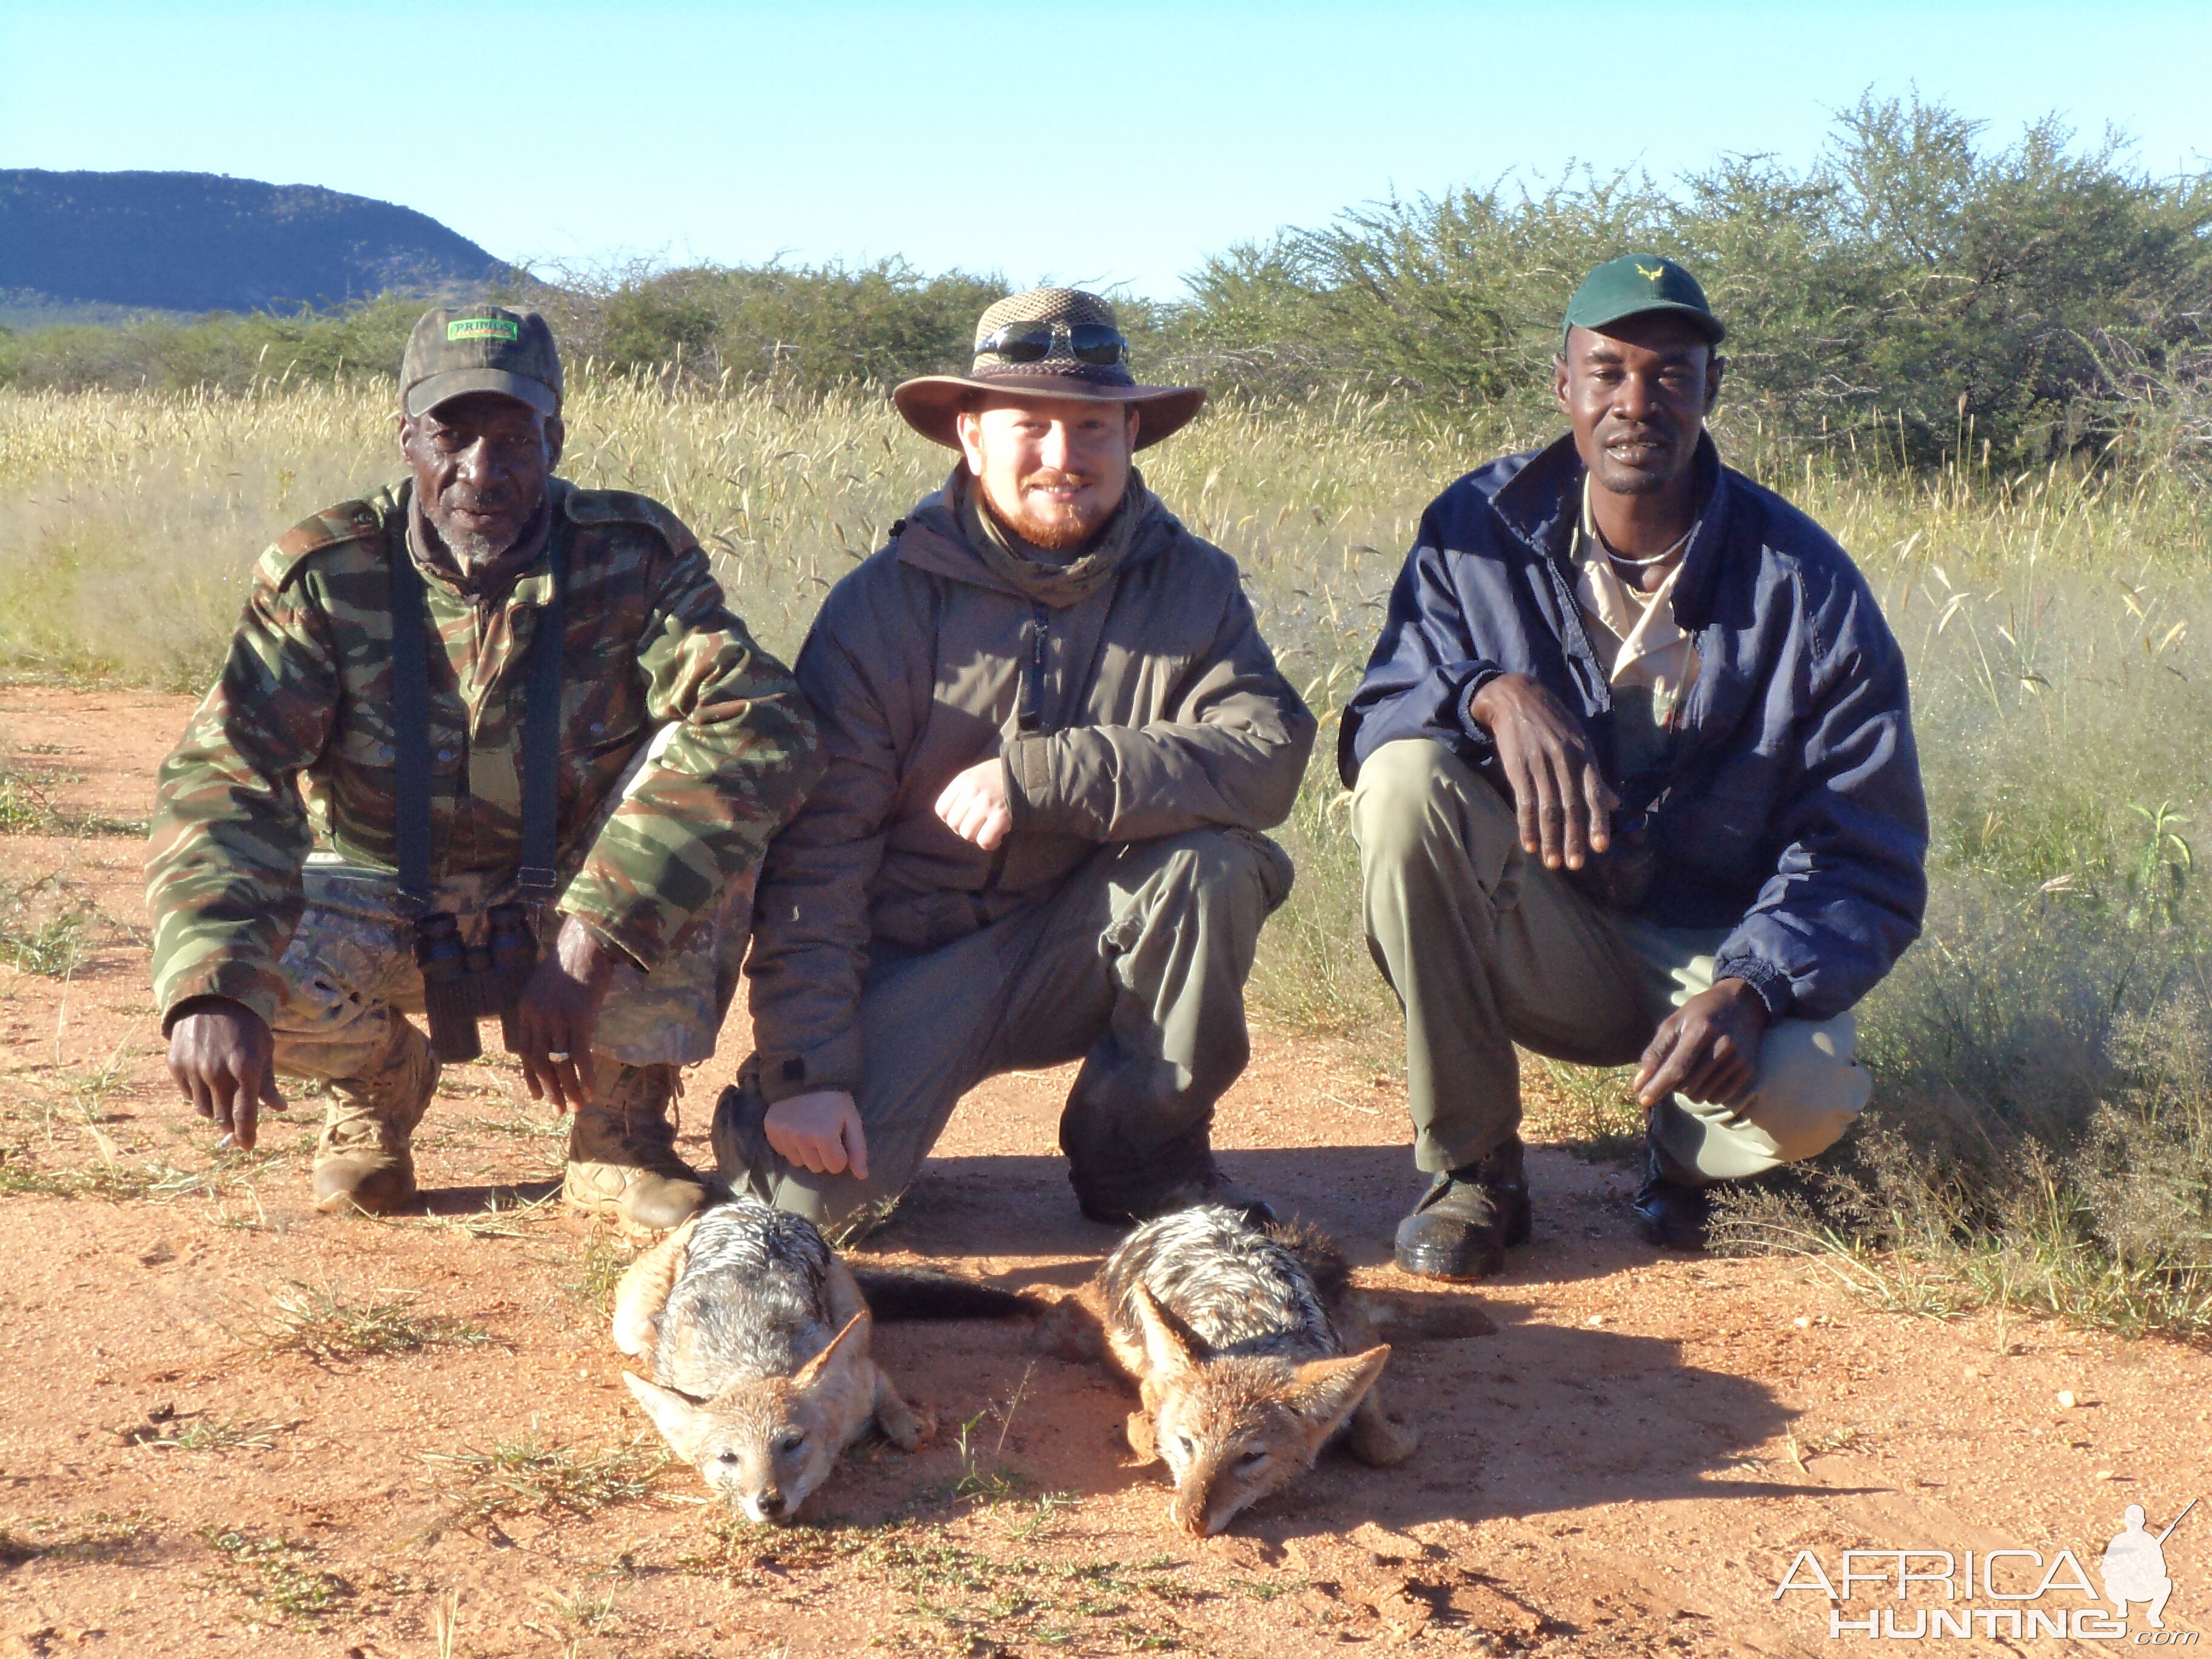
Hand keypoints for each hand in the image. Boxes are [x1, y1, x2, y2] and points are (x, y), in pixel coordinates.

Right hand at [167, 997, 285, 1151]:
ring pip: (204, 1109)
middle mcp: (216, 1071)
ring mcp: (193, 1068)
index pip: (244, 1112)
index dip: (246, 1133)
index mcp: (245, 1067)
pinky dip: (199, 1097)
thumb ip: (268, 1081)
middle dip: (231, 1126)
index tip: (248, 1147)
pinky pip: (187, 1095)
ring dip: (215, 1111)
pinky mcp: (175, 1065)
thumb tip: (279, 1108)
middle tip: (237, 1128)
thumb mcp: (265, 1049)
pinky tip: (207, 1085)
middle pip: (223, 1116)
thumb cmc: (247, 1024)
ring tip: (223, 1098)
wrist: (211, 996)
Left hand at [512, 916, 618, 1111]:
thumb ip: (546, 1011)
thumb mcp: (549, 987)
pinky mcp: (579, 1018)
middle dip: (550, 1090)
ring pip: (559, 1063)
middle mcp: (537, 1016)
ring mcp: (557, 1018)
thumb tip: (555, 1038)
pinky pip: (579, 1056)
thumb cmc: (573, 963)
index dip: (532, 1078)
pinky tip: (591, 1090)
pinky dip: (585, 1077)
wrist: (588, 942)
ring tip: (578, 1107)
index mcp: (526, 1009)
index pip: (525, 1052)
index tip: (539, 1097)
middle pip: (539, 1063)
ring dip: (569, 1089)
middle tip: (560, 1110)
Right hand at [763, 1089, 869, 1179]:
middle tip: (824, 1134)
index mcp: (824, 1136)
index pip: (835, 1167)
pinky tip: (796, 1128)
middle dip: (823, 1155)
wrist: (804, 1074)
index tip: (838, 1139)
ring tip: (810, 1131)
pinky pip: (783, 1152)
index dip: (840, 1155)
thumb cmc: (833, 1098)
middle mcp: (801, 1138)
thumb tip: (862, 1176)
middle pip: (817, 1167)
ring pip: (799, 1162)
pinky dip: (791, 1146)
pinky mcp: (771, 1131)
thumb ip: (858, 1149)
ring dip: (806, 1152)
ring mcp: (784, 1135)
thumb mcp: (852, 1119)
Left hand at [934, 757, 1012, 850]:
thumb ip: (963, 792)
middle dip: (965, 829)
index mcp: (964, 780)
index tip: (965, 818)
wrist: (1030, 774)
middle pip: (954, 824)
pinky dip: (990, 843)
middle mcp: (972, 791)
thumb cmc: (1002, 778)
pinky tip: (998, 836)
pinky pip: (985, 840)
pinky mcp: (1001, 816)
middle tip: (980, 825)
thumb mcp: (978, 775)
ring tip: (989, 829)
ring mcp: (986, 804)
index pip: (941, 809)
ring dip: (978, 836)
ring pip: (967, 834)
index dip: (952, 818)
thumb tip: (950, 818)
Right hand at [1467, 673, 1617, 870]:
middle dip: (1574, 837)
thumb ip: (1595, 776)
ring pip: (1547, 808)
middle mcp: (1564, 760)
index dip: (1597, 822)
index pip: (1593, 793)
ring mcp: (1539, 763)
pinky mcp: (1517, 766)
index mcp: (1583, 754)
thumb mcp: (1580, 742)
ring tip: (1553, 863)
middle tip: (1575, 864)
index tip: (1600, 848)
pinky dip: (1526, 826)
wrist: (1516, 696)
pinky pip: (1524, 802)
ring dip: (1551, 839)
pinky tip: (1529, 845)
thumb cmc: (1553, 723)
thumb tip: (1615, 805)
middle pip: (1571, 806)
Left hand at [1634, 978, 1770, 1110]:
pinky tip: (1706, 1076)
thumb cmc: (1701, 1013)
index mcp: (1700, 1030)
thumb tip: (1640, 1083)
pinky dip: (1706, 1093)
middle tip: (1671, 1073)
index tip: (1643, 1099)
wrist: (1742, 1004)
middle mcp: (1723, 1046)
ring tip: (1691, 1071)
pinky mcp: (1748, 1071)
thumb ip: (1656, 1052)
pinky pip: (1719, 1098)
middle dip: (1672, 1087)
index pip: (1676, 1068)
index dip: (1657, 1086)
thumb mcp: (1674, 1022)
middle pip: (1688, 1086)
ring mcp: (1738, 1060)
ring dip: (1689, 1091)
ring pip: (1702, 1095)